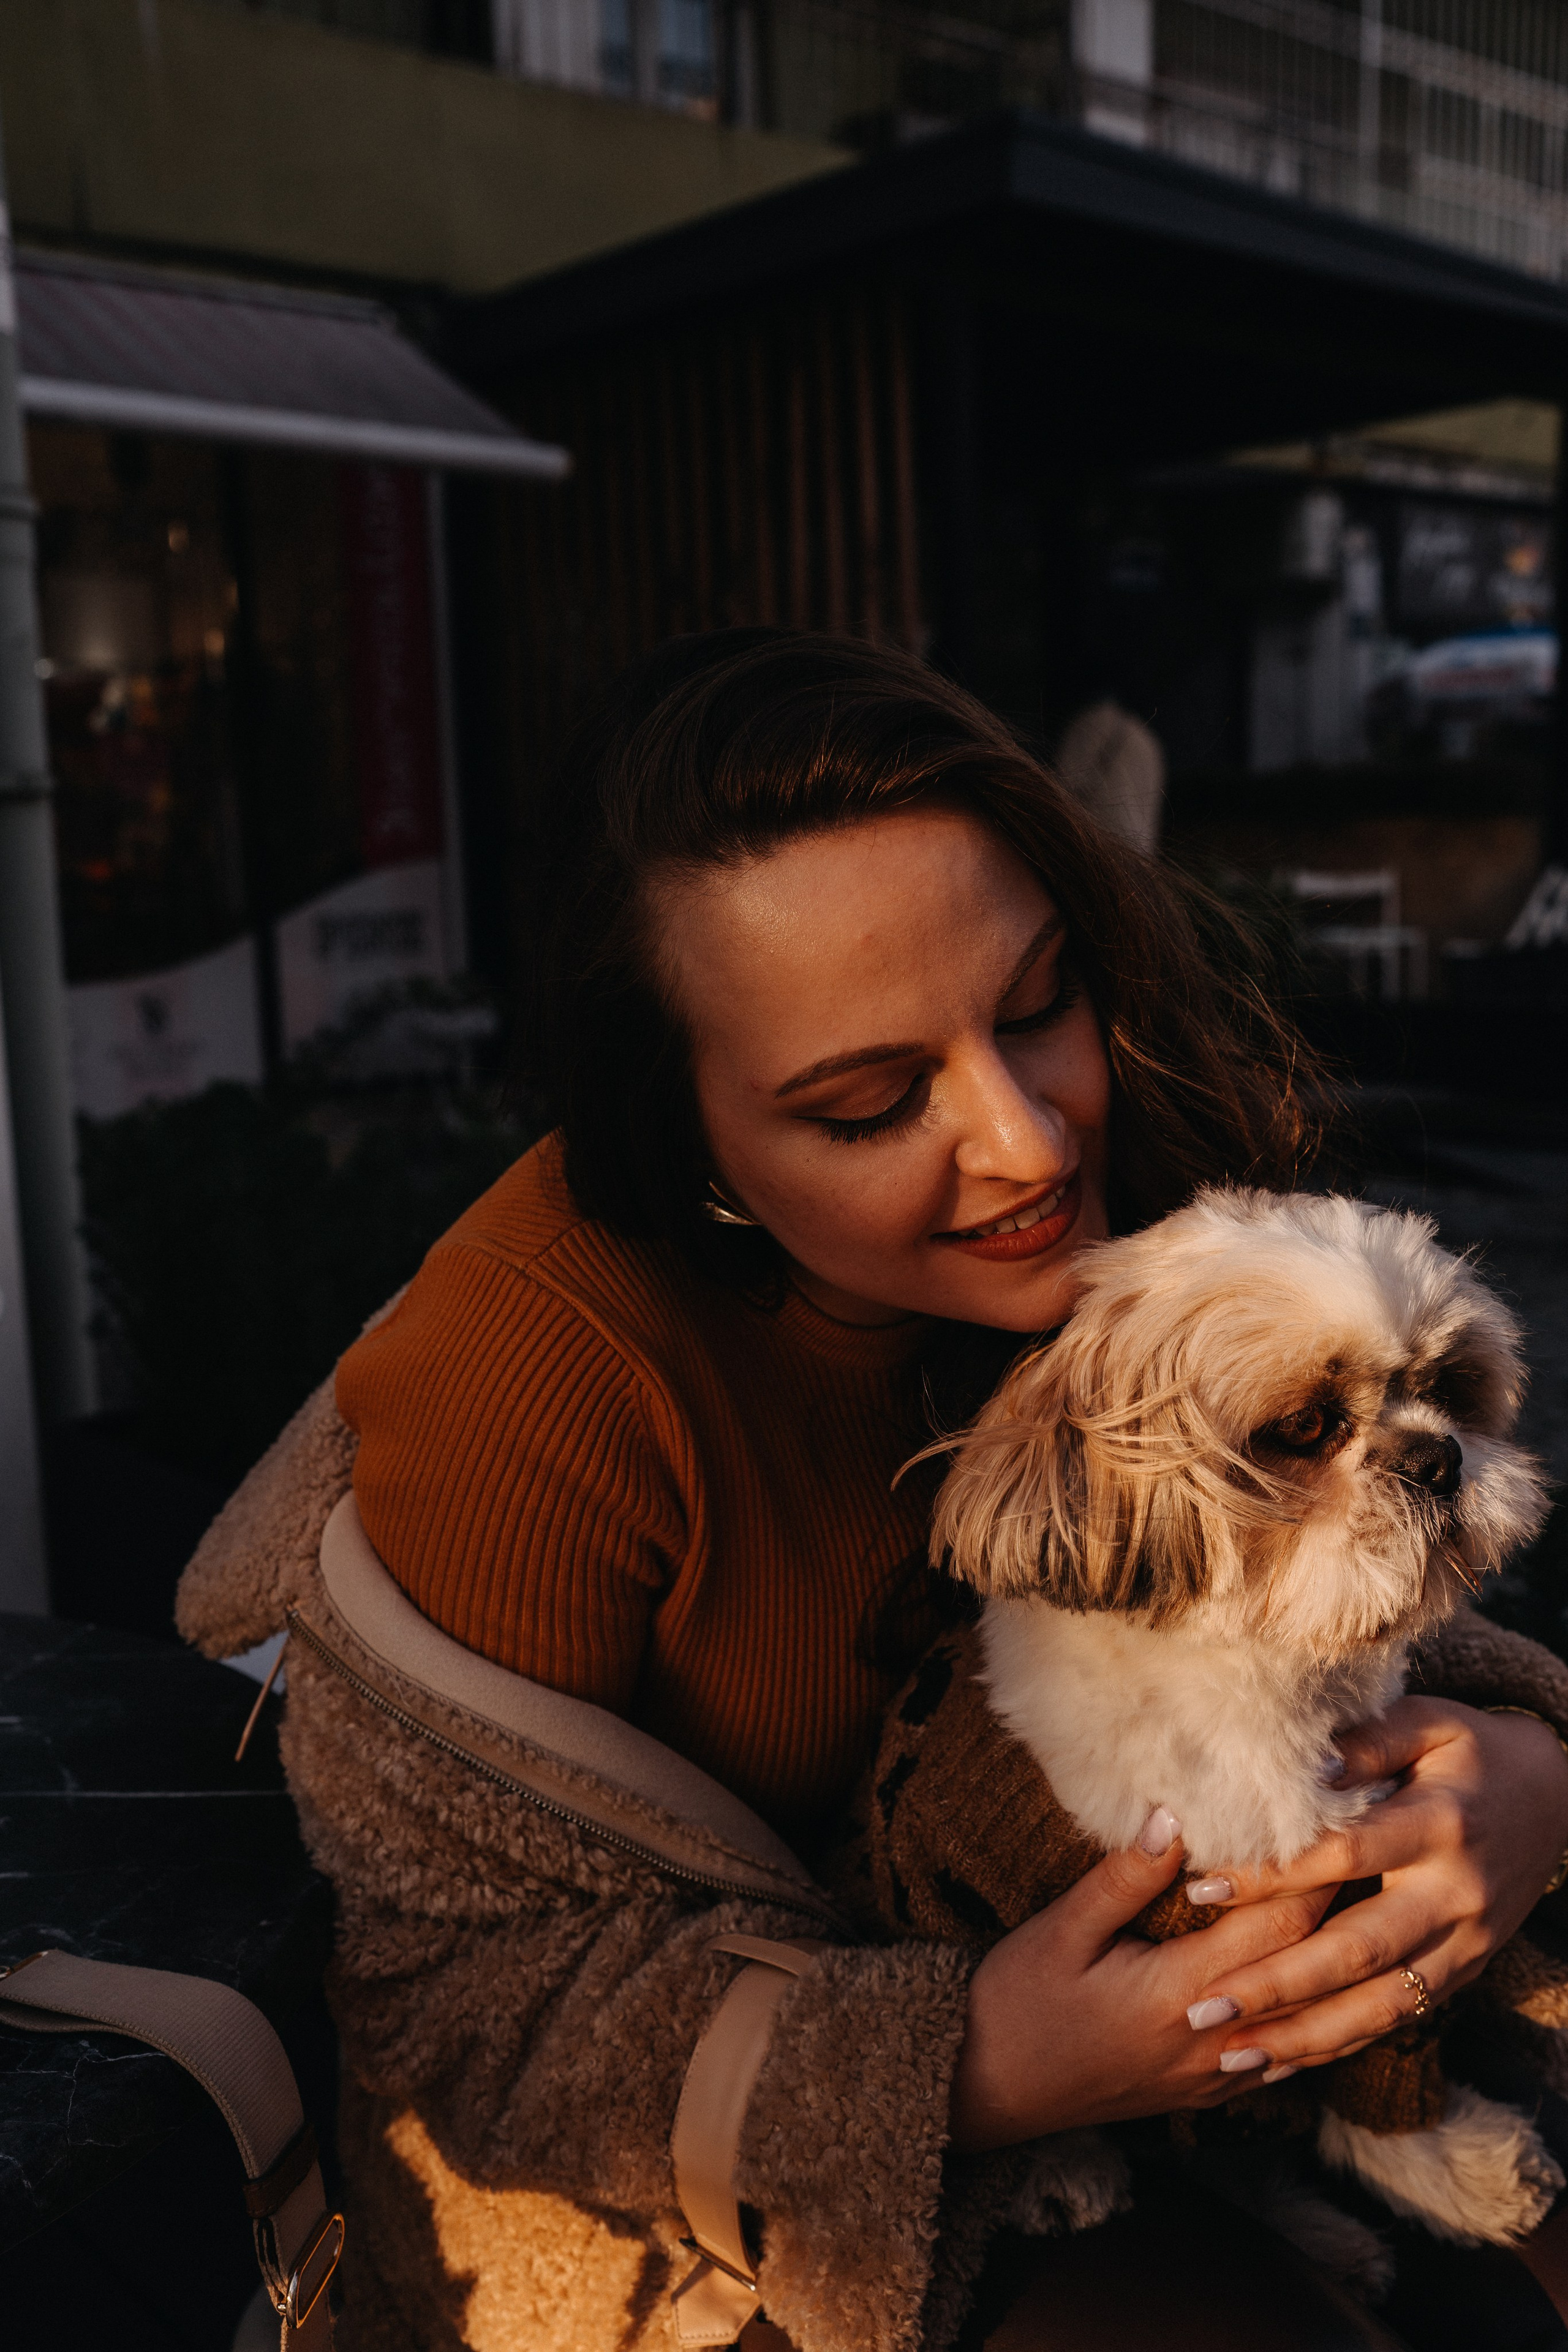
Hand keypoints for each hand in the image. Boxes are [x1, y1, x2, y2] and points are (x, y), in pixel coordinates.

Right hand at [948, 1808, 1338, 2150]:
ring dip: (1339, 1970)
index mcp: (1180, 1991)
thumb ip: (1125, 1877)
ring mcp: (1213, 2074)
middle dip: (1343, 1910)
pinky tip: (1336, 1994)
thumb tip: (1177, 1816)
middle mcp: (1213, 2039)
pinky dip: (1318, 2023)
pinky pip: (1285, 2060)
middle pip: (1305, 1968)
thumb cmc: (1017, 2002)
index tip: (1344, 1821)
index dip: (1317, 1874)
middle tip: (1377, 1854)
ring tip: (1373, 1916)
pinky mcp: (1205, 2091)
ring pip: (1309, 2023)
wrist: (985, 2089)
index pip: (1278, 1925)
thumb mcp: (1061, 1929)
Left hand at [1184, 1698, 1567, 2078]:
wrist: (1557, 1796)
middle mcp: (1455, 1893)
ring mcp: (1466, 1941)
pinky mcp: (1467, 1970)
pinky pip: (1401, 2018)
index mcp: (1439, 1824)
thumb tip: (1299, 1766)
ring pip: (1381, 2004)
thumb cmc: (1470, 1750)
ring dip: (1304, 2035)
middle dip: (1277, 1985)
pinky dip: (1342, 2044)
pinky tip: (1285, 2059)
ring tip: (1233, 2055)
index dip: (1271, 1876)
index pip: (1342, 1856)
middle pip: (1357, 1950)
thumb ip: (1364, 1741)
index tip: (1201, 1891)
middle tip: (1201, 2006)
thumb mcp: (1426, 1722)